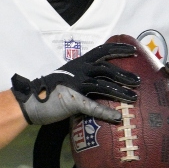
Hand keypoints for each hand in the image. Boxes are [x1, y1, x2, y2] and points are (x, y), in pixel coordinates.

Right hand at [11, 42, 138, 124]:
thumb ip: (84, 76)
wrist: (30, 101)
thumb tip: (103, 80)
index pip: (102, 51)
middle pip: (106, 69)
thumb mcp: (69, 77)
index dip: (118, 49)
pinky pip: (92, 106)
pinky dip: (106, 112)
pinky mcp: (72, 101)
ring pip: (103, 86)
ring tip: (134, 98)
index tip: (133, 50)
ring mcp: (75, 85)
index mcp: (78, 63)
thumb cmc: (51, 91)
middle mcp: (78, 71)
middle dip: (124, 74)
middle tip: (138, 81)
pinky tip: (117, 117)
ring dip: (120, 92)